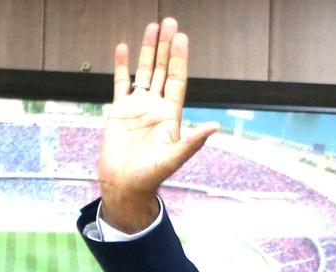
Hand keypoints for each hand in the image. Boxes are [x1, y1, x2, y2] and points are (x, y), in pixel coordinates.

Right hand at [97, 19, 219, 231]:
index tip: (181, 38)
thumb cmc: (151, 175)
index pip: (177, 80)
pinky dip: (122, 66)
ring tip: (151, 28)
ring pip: (144, 72)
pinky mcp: (119, 111)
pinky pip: (121, 83)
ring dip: (147, 51)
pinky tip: (124, 49)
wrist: (125, 184)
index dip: (179, 60)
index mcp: (171, 115)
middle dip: (166, 47)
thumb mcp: (175, 157)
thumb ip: (194, 141)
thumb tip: (215, 126)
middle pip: (162, 70)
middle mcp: (156, 107)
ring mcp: (138, 107)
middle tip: (169, 23)